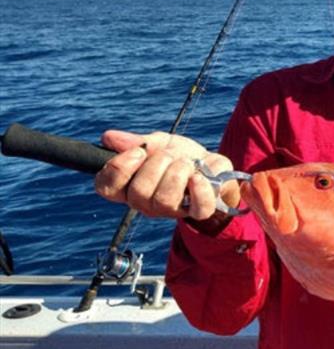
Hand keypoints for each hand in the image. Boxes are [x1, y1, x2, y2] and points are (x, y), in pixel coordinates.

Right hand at [94, 130, 237, 220]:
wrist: (212, 165)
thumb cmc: (179, 157)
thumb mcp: (159, 142)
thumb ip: (136, 141)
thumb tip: (108, 138)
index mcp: (130, 187)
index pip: (106, 187)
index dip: (118, 168)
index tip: (138, 151)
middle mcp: (147, 204)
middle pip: (138, 192)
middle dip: (156, 163)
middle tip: (168, 155)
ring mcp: (173, 210)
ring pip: (165, 199)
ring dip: (178, 170)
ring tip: (186, 163)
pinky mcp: (199, 210)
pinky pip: (198, 207)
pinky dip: (199, 189)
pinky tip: (198, 176)